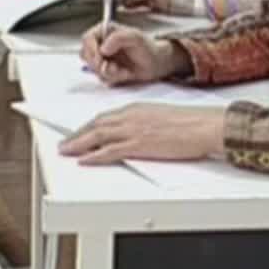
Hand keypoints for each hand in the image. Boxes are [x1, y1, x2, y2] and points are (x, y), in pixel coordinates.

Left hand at [59, 104, 226, 165]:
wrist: (204, 125)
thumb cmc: (191, 123)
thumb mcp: (162, 117)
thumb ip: (144, 124)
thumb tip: (137, 134)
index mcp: (136, 108)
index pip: (105, 117)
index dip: (88, 126)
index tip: (78, 132)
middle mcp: (131, 116)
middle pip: (96, 125)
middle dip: (77, 134)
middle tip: (64, 143)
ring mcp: (133, 130)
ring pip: (97, 136)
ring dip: (78, 143)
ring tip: (65, 151)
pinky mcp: (139, 144)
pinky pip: (110, 151)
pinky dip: (94, 155)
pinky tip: (84, 160)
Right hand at [79, 24, 187, 85]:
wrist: (156, 65)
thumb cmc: (148, 48)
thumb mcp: (135, 38)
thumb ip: (118, 38)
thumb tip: (103, 48)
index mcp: (106, 31)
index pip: (87, 38)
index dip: (91, 49)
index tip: (100, 57)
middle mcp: (102, 44)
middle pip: (86, 55)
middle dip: (99, 64)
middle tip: (113, 66)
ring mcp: (103, 58)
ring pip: (93, 68)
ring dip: (108, 72)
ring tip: (122, 69)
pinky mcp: (106, 70)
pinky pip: (101, 77)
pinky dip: (113, 78)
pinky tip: (124, 73)